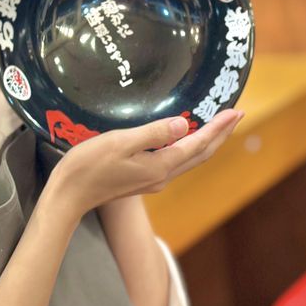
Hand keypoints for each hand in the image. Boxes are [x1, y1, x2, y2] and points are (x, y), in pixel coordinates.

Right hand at [47, 108, 243, 220]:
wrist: (69, 195)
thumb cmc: (90, 165)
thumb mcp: (121, 142)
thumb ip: (154, 133)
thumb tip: (185, 125)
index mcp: (161, 166)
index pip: (198, 144)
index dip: (219, 127)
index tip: (236, 110)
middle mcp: (162, 176)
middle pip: (200, 154)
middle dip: (220, 135)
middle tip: (236, 114)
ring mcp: (153, 180)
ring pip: (189, 158)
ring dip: (207, 141)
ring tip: (218, 124)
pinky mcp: (142, 179)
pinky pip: (175, 160)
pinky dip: (189, 146)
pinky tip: (185, 137)